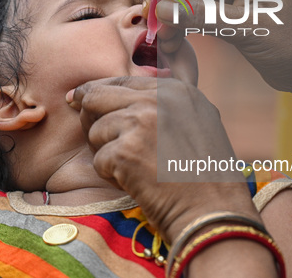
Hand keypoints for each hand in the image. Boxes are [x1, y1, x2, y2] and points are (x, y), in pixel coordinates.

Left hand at [67, 76, 260, 242]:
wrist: (213, 211)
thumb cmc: (204, 174)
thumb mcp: (196, 122)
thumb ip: (162, 104)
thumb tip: (110, 94)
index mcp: (175, 90)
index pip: (120, 81)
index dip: (96, 93)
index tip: (78, 100)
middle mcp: (157, 99)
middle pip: (96, 97)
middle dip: (89, 118)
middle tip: (98, 140)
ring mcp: (140, 123)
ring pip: (94, 131)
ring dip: (106, 153)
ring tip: (135, 169)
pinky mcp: (125, 151)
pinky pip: (98, 160)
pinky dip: (112, 177)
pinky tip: (137, 183)